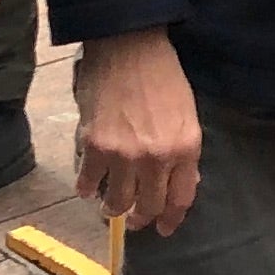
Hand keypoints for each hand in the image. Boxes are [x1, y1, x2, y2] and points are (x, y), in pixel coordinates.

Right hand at [75, 31, 202, 236]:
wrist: (128, 45)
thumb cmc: (162, 74)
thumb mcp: (187, 113)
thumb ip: (184, 151)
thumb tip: (181, 181)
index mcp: (185, 147)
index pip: (181, 198)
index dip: (171, 218)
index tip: (164, 228)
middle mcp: (157, 157)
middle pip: (149, 206)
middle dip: (142, 218)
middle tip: (135, 220)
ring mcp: (124, 154)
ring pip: (117, 203)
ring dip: (113, 210)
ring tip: (110, 207)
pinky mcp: (95, 146)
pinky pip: (89, 183)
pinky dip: (88, 189)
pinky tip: (89, 187)